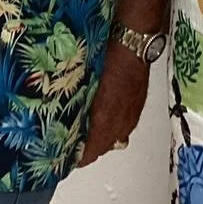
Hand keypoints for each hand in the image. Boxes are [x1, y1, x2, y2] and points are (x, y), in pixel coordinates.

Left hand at [77, 42, 148, 166]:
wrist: (132, 45)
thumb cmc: (108, 60)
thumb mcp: (87, 83)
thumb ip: (78, 105)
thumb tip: (65, 117)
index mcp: (105, 120)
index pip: (91, 152)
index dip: (78, 158)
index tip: (66, 157)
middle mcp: (120, 123)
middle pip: (103, 148)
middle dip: (89, 149)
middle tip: (74, 143)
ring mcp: (130, 117)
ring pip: (114, 139)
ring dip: (101, 139)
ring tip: (88, 132)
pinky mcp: (136, 108)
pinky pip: (123, 128)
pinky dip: (113, 128)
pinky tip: (105, 117)